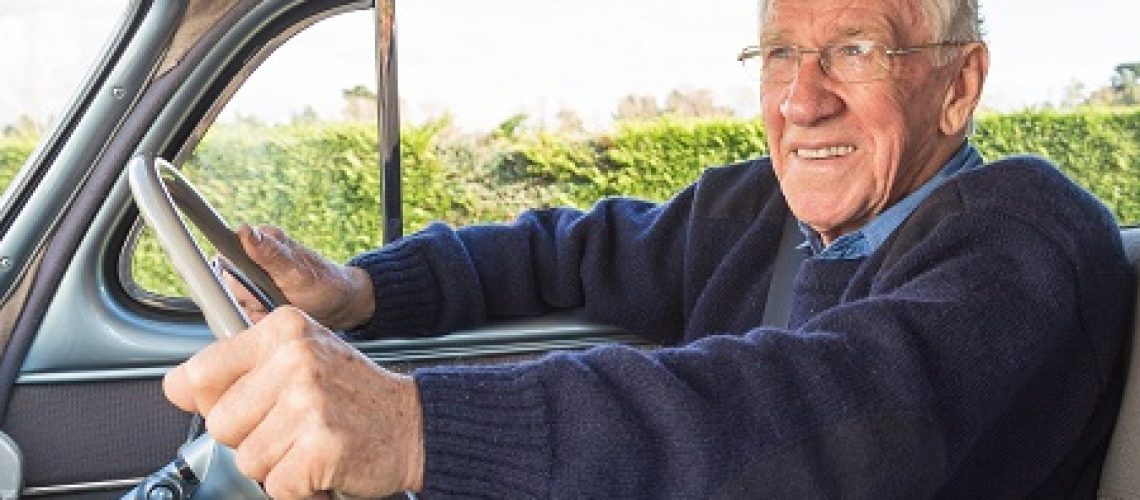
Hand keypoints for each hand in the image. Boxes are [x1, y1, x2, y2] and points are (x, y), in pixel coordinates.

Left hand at [163, 306, 423, 497]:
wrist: (415, 423)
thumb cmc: (355, 396)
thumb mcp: (299, 360)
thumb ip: (238, 369)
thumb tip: (174, 386)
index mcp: (285, 330)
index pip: (202, 372)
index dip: (216, 402)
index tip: (249, 406)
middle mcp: (295, 358)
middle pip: (221, 424)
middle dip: (253, 438)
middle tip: (294, 427)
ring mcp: (308, 401)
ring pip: (248, 459)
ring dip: (279, 465)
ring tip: (312, 444)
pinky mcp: (319, 444)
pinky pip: (277, 486)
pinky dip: (301, 489)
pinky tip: (324, 464)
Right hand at [228, 224, 373, 329]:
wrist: (339, 304)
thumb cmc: (323, 283)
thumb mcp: (297, 270)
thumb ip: (270, 253)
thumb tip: (246, 231)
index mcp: (260, 241)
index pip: (225, 255)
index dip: (236, 277)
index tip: (257, 288)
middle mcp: (251, 258)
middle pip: (228, 284)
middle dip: (251, 298)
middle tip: (276, 297)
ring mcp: (252, 280)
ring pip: (234, 302)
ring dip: (256, 310)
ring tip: (280, 304)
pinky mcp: (254, 298)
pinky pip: (243, 314)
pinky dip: (259, 319)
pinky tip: (277, 313)